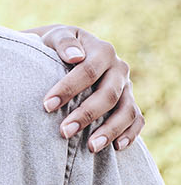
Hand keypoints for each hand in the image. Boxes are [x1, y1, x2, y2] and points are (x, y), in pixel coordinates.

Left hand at [29, 24, 144, 151]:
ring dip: (110, 130)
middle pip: (108, 95)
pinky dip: (130, 134)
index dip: (68, 88)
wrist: (71, 51)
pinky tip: (116, 147)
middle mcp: (119, 69)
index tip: (47, 105)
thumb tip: (75, 56)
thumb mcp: (57, 36)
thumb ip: (64, 43)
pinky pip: (137, 120)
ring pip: (127, 111)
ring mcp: (127, 86)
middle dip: (86, 115)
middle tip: (64, 131)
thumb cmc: (58, 46)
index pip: (88, 71)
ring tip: (91, 147)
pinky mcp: (130, 102)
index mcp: (102, 51)